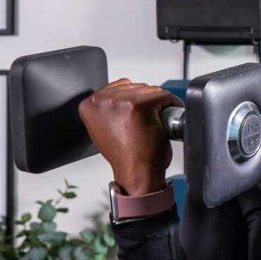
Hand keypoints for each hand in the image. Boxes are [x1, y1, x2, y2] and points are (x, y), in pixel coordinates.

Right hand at [77, 79, 177, 195]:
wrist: (136, 173)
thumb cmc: (125, 155)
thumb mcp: (104, 128)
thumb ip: (107, 109)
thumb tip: (121, 96)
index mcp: (89, 105)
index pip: (120, 86)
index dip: (134, 98)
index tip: (138, 112)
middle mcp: (101, 100)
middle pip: (136, 86)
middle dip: (146, 100)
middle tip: (147, 121)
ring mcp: (120, 101)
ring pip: (150, 90)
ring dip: (158, 103)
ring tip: (154, 122)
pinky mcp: (139, 105)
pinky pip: (163, 96)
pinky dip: (170, 104)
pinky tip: (166, 118)